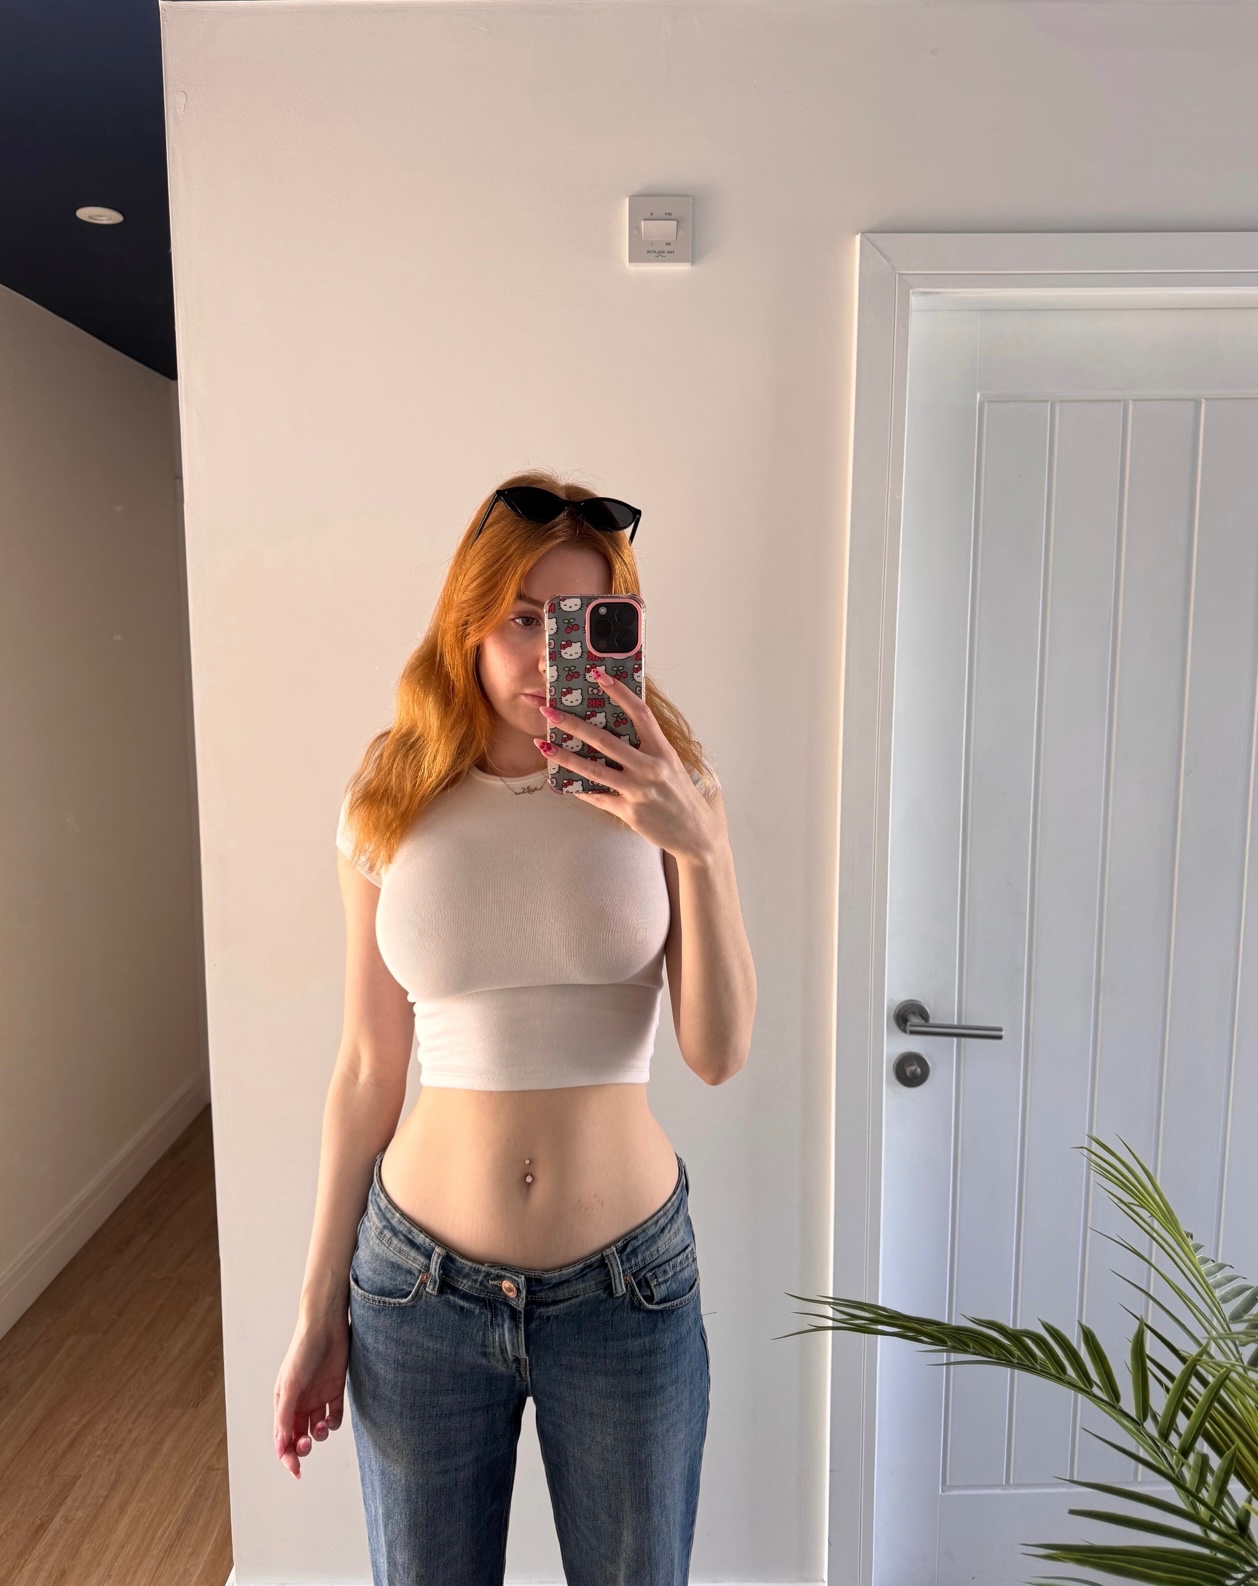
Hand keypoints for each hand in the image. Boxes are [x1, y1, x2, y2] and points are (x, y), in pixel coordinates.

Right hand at [273, 1314, 349, 1478]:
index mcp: (283, 1402)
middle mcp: (300, 1402)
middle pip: (299, 1436)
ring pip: (317, 1428)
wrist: (327, 1326)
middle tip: (307, 1444)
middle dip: (302, 1446)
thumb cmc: (303, 1352)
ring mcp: (318, 1397)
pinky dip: (334, 1421)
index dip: (287, 1456)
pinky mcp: (335, 1390)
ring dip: (320, 1434)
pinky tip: (331, 1417)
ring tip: (321, 1427)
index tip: (296, 1469)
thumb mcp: (291, 1386)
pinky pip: (334, 1415)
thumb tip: (280, 1448)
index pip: (282, 1437)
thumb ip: (285, 1417)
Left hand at [534, 666, 717, 863]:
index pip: (640, 713)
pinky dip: (578, 788)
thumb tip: (615, 726)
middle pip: (606, 740)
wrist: (696, 832)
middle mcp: (651, 768)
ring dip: (565, 756)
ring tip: (543, 745)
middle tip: (548, 711)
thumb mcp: (670, 763)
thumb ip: (647, 746)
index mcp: (662, 750)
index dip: (619, 693)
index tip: (598, 676)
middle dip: (573, 724)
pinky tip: (559, 781)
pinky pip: (597, 797)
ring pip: (595, 770)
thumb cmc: (679, 794)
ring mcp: (639, 791)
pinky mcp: (630, 812)